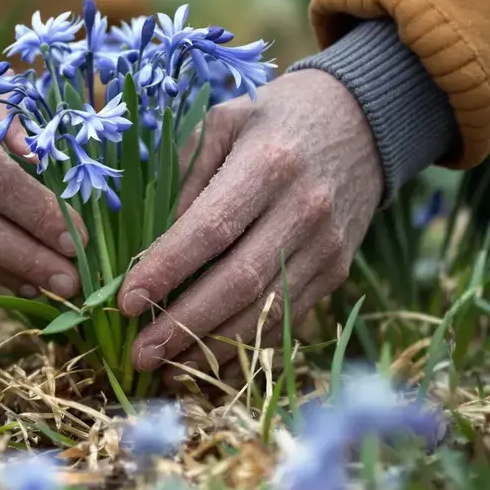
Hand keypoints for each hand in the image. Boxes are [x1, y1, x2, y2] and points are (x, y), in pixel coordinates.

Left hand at [118, 69, 382, 385]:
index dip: (166, 269)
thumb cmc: (275, 118)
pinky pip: (289, 318)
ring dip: (213, 347)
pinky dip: (247, 346)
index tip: (125, 300)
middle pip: (238, 281)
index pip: (210, 228)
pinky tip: (209, 362)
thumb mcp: (223, 123)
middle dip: (184, 324)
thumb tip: (149, 244)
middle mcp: (303, 208)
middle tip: (140, 354)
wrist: (364, 120)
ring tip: (168, 371)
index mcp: (268, 164)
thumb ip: (184, 177)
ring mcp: (326, 245)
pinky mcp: (337, 270)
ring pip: (266, 310)